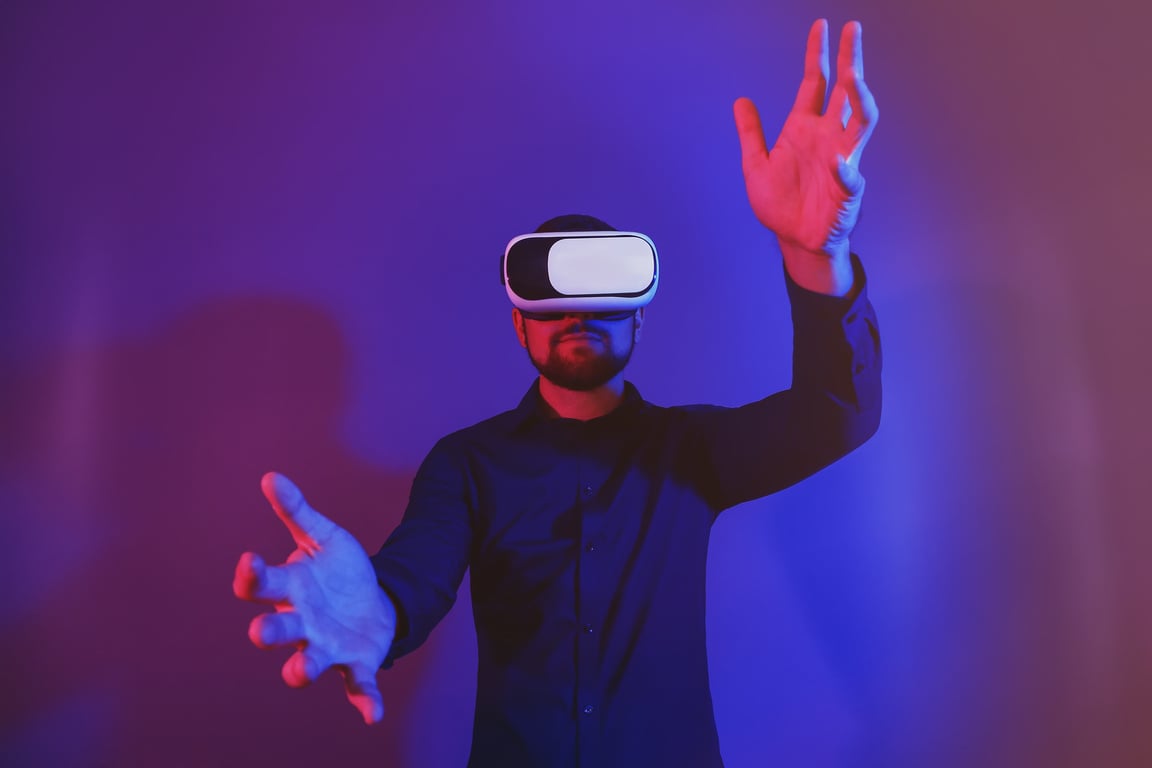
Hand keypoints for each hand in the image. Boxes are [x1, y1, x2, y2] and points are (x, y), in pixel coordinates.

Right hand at [233, 472, 396, 723]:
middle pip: (275, 632)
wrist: (375, 598)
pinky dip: (365, 702)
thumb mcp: (324, 537)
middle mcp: (301, 623)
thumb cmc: (339, 570)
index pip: (260, 586)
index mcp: (290, 590)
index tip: (249, 560)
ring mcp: (326, 645)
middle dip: (269, 632)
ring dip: (302, 670)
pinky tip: (374, 714)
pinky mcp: (357, 663)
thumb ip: (298, 512)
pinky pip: (358, 687)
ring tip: (302, 668)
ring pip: (306, 665)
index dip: (252, 577)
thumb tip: (271, 476)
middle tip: (262, 631)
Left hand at [734, 19, 878, 294]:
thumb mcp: (755, 165)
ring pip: (860, 122)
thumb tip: (740, 100)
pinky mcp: (847, 190)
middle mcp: (828, 137)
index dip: (818, 54)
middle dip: (850, 60)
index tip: (822, 26)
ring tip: (854, 78)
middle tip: (853, 30)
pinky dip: (844, 170)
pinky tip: (837, 165)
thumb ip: (750, 133)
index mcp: (804, 128)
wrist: (794, 239)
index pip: (815, 82)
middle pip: (844, 91)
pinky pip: (850, 175)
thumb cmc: (780, 203)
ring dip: (859, 100)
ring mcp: (841, 160)